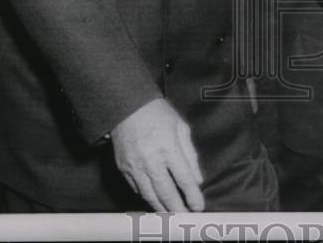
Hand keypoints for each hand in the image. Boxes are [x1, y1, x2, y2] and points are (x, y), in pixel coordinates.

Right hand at [110, 97, 204, 211]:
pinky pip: (137, 188)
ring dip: (162, 208)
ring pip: (149, 195)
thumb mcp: (181, 128)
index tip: (198, 206)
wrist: (126, 106)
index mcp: (168, 147)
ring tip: (172, 216)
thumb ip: (190, 155)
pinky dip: (147, 197)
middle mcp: (150, 159)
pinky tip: (155, 202)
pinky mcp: (123, 168)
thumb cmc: (158, 114)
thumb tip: (197, 180)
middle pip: (166, 192)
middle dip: (177, 208)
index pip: (183, 178)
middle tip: (186, 217)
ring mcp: (135, 165)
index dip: (192, 195)